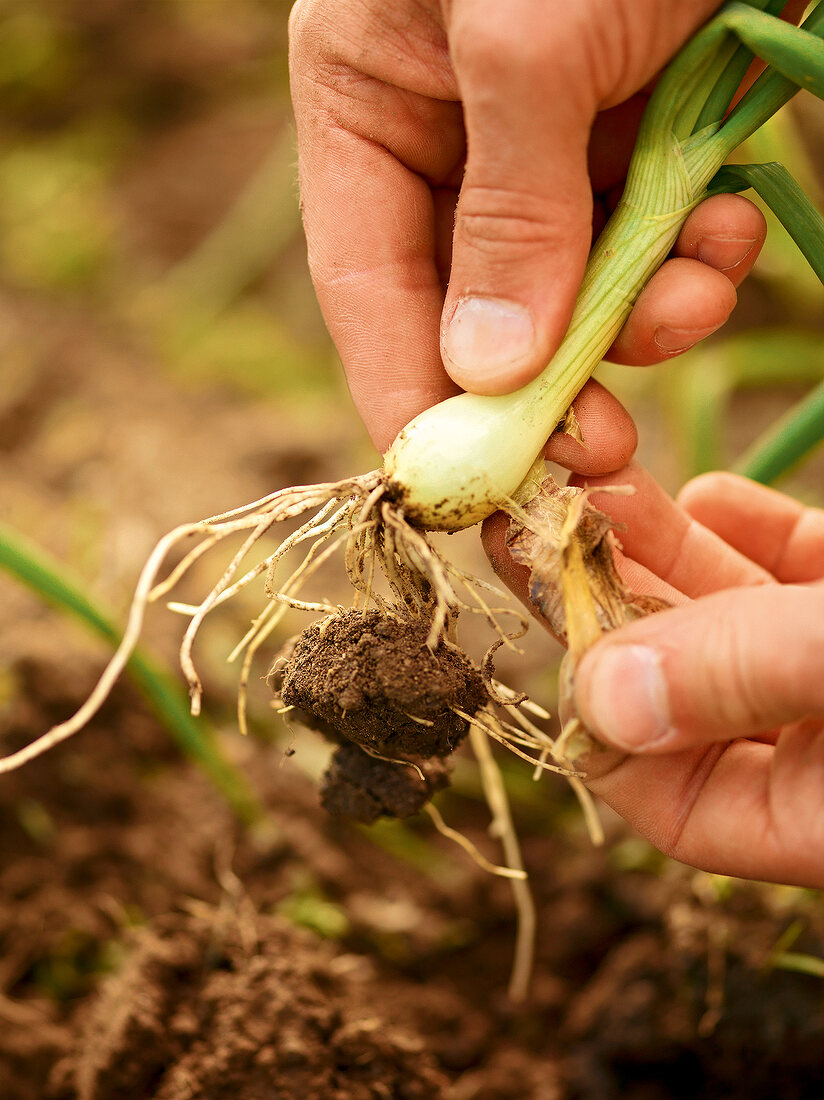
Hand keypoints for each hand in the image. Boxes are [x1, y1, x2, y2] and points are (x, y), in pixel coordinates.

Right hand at [290, 0, 768, 450]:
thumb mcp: (530, 38)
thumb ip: (508, 211)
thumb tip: (490, 372)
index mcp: (369, 95)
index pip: (367, 284)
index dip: (408, 395)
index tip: (458, 488)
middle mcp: (449, 129)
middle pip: (477, 307)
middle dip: (545, 386)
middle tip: (600, 457)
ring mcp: (548, 139)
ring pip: (576, 289)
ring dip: (639, 323)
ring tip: (691, 306)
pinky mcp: (638, 135)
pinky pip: (652, 241)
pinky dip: (694, 263)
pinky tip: (729, 238)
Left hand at [487, 434, 823, 887]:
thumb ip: (739, 674)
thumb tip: (597, 692)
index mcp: (811, 813)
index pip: (664, 794)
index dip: (595, 713)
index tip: (544, 608)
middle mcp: (813, 750)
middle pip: (682, 684)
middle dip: (608, 597)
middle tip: (531, 519)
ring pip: (729, 620)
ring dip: (663, 551)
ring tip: (600, 485)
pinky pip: (792, 577)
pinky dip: (749, 534)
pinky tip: (710, 492)